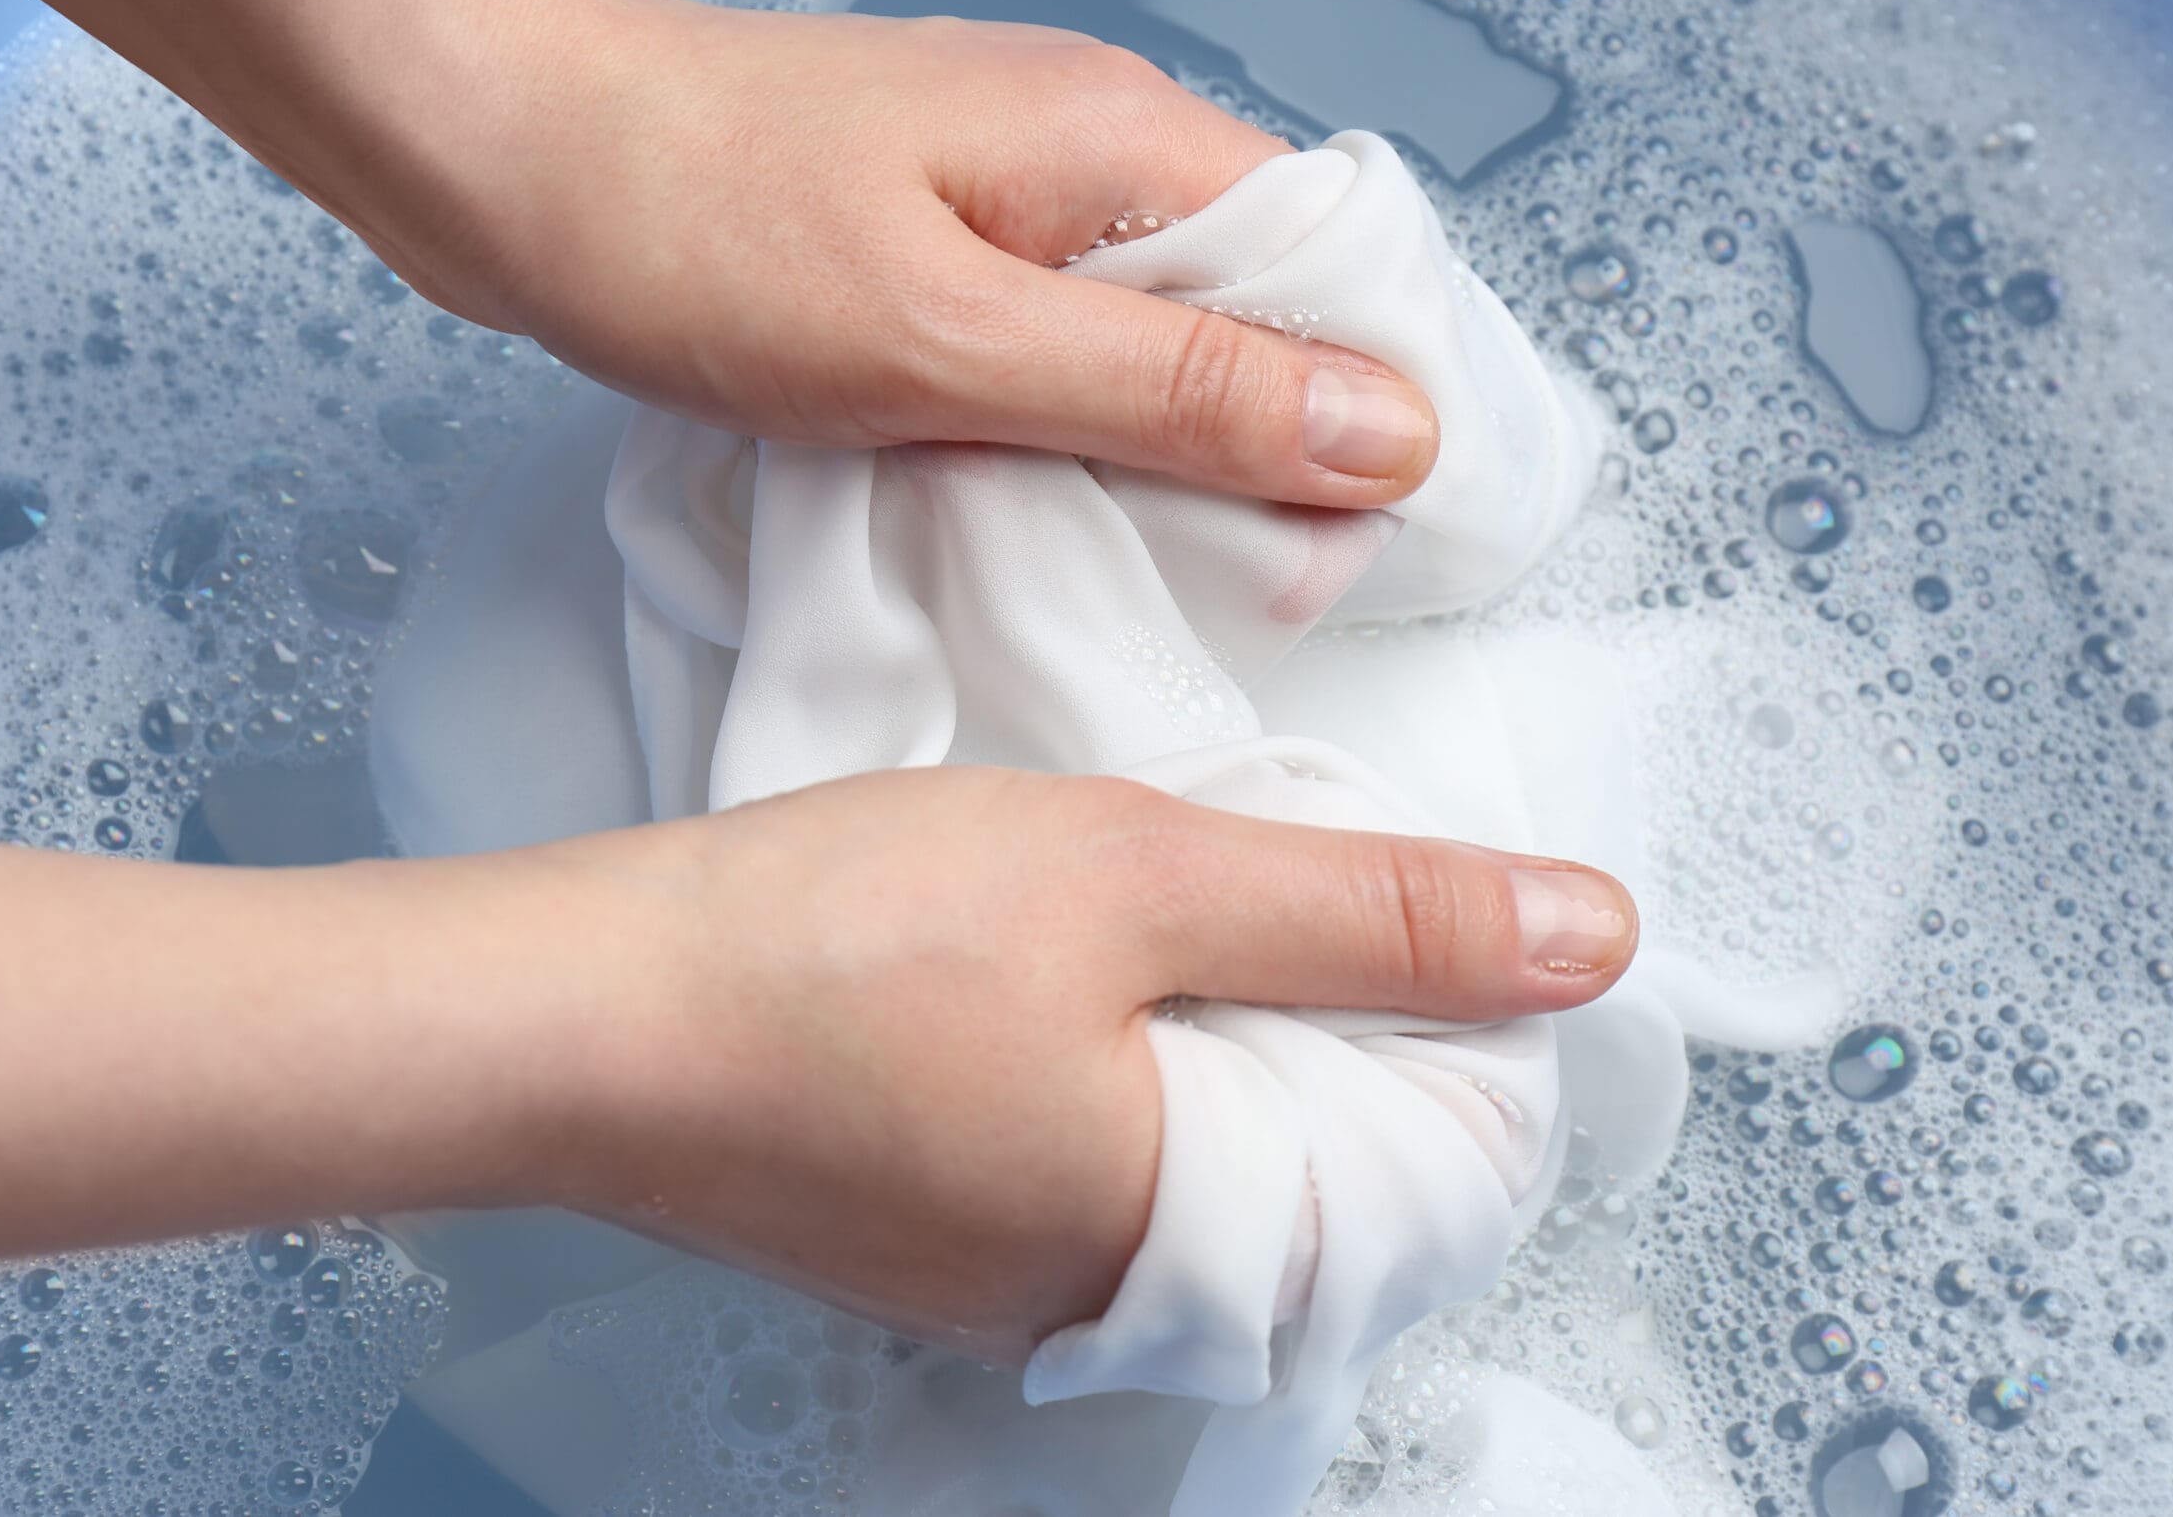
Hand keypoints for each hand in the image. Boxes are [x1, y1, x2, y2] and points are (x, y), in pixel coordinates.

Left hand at [291, 0, 1443, 509]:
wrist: (487, 148)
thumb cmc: (684, 229)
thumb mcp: (945, 348)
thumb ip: (1171, 393)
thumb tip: (1385, 434)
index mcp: (1126, 136)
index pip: (1344, 276)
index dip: (1355, 424)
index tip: (1309, 555)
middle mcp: (1093, 137)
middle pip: (1260, 308)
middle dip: (1248, 449)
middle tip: (1174, 572)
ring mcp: (1011, 177)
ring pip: (1152, 331)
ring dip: (1140, 443)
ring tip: (1071, 533)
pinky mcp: (936, 222)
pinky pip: (1053, 332)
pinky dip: (1050, 417)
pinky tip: (999, 480)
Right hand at [502, 767, 1636, 1361]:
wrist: (579, 1009)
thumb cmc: (839, 943)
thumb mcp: (1141, 872)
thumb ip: (1375, 910)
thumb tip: (1593, 934)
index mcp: (1198, 1253)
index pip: (1431, 1173)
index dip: (1446, 1012)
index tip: (1391, 890)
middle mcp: (1112, 1309)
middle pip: (1310, 1167)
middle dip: (1321, 1012)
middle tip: (1256, 863)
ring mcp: (1006, 1287)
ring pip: (1191, 1151)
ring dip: (1206, 1023)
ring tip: (1146, 893)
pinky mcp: (926, 1239)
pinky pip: (1083, 1154)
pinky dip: (1103, 1051)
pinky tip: (1039, 959)